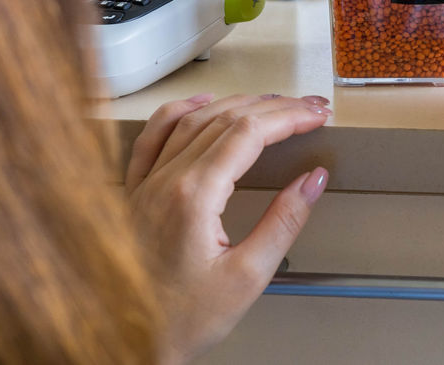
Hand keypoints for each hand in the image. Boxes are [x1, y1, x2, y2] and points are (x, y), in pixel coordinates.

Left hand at [125, 93, 331, 362]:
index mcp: (193, 196)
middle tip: (309, 108)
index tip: (317, 116)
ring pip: (192, 120)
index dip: (289, 117)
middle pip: (225, 118)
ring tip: (273, 103)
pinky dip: (180, 112)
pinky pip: (153, 136)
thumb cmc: (178, 321)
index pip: (249, 133)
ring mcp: (144, 184)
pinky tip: (201, 104)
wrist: (125, 345)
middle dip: (274, 107)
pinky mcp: (133, 194)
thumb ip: (284, 221)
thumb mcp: (247, 277)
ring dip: (237, 104)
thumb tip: (313, 180)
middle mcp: (164, 180)